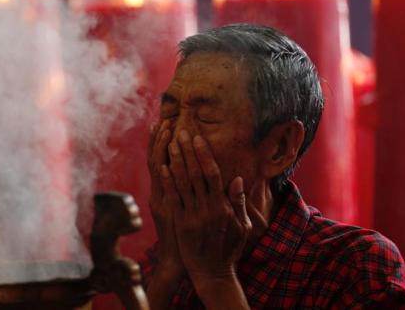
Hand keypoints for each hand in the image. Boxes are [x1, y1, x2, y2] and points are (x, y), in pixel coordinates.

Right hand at [147, 120, 182, 274]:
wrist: (179, 260)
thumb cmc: (185, 237)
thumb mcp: (182, 211)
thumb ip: (181, 192)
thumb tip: (179, 172)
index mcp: (165, 192)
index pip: (161, 160)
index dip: (161, 142)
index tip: (164, 123)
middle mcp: (160, 193)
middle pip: (158, 160)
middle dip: (161, 140)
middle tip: (164, 121)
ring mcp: (162, 201)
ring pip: (159, 171)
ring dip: (161, 150)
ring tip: (166, 130)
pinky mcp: (166, 212)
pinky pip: (164, 190)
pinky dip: (162, 176)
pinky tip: (162, 162)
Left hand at [164, 131, 251, 280]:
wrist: (212, 273)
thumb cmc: (228, 249)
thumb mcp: (241, 226)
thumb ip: (238, 202)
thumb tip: (236, 179)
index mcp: (222, 206)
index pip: (212, 173)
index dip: (203, 154)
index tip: (197, 138)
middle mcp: (207, 208)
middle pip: (195, 173)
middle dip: (187, 151)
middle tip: (180, 131)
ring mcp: (192, 215)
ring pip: (182, 182)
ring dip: (175, 160)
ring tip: (169, 143)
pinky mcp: (180, 223)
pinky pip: (172, 198)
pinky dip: (167, 182)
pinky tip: (162, 167)